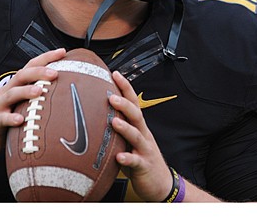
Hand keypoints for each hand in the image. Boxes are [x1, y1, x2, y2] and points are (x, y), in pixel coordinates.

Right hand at [0, 48, 65, 159]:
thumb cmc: (7, 117)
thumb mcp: (22, 103)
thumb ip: (38, 95)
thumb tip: (66, 89)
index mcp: (16, 85)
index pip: (31, 66)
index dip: (46, 57)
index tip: (63, 51)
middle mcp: (7, 91)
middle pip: (22, 76)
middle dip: (39, 72)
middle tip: (55, 73)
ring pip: (11, 94)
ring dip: (26, 91)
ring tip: (40, 91)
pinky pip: (1, 119)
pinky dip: (10, 118)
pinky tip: (20, 120)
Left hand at [109, 71, 173, 201]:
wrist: (161, 183)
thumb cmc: (141, 160)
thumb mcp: (129, 142)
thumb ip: (117, 130)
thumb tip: (96, 117)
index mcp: (139, 127)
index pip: (133, 103)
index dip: (125, 88)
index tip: (114, 73)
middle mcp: (143, 135)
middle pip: (136, 115)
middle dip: (124, 104)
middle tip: (110, 96)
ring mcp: (144, 150)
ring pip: (136, 135)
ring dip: (125, 128)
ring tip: (113, 121)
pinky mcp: (144, 166)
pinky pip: (135, 161)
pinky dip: (127, 158)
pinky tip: (119, 157)